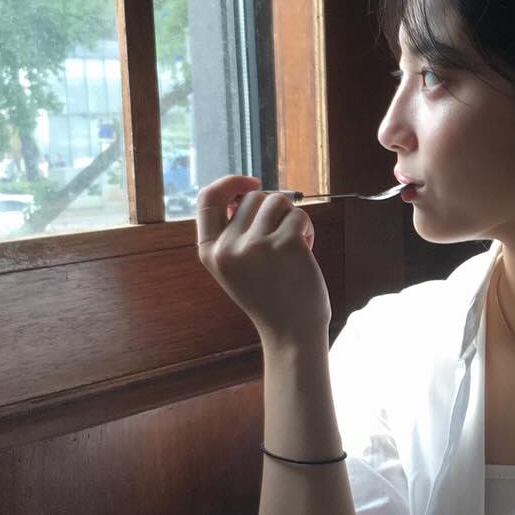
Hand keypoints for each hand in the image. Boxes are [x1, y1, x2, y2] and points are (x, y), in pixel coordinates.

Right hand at [196, 174, 330, 346]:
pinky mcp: (287, 244)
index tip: (251, 182)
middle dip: (272, 210)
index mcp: (210, 252)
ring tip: (293, 245)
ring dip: (291, 217)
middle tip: (281, 238)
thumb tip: (246, 190)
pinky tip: (305, 252)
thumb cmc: (269, 296)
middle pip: (252, 197)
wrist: (291, 332)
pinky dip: (306, 229)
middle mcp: (228, 247)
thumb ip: (234, 232)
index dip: (230, 183)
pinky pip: (299, 215)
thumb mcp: (237, 266)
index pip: (208, 199)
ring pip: (277, 201)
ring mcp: (257, 245)